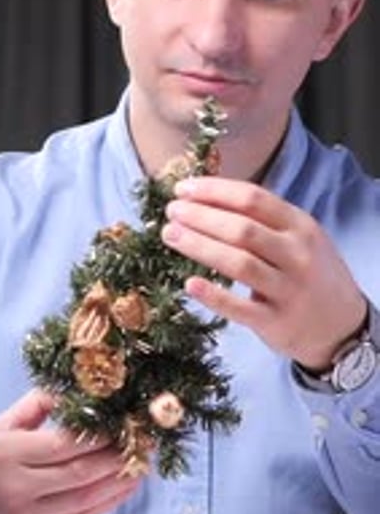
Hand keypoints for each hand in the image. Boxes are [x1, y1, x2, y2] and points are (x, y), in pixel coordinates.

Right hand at [0, 389, 138, 513]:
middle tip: (143, 439)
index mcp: (8, 454)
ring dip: (120, 480)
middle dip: (118, 455)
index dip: (99, 435)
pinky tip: (126, 487)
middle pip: (81, 471)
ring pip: (86, 497)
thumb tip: (73, 389)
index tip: (123, 421)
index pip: (64, 444)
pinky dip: (108, 502)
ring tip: (143, 461)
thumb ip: (35, 405)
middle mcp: (19, 487)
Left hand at [162, 177, 366, 370]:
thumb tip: (206, 198)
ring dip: (200, 246)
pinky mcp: (276, 322)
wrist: (342, 325)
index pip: (253, 199)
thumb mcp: (299, 237)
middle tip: (171, 212)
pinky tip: (190, 284)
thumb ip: (263, 220)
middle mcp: (297, 255)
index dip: (215, 191)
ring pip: (239, 264)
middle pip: (242, 229)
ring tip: (170, 235)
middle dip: (201, 216)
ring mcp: (288, 290)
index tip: (183, 189)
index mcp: (300, 226)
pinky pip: (241, 308)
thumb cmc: (309, 272)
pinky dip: (214, 296)